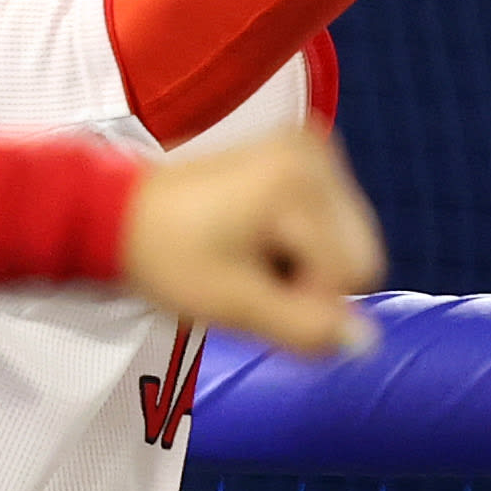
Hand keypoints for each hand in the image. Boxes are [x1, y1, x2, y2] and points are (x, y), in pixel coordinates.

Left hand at [118, 125, 385, 356]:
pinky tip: (261, 240)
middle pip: (359, 252)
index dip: (307, 299)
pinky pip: (335, 221)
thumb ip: (304, 327)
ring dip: (309, 264)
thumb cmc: (169, 256)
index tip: (255, 290)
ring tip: (253, 257)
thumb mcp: (234, 304)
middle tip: (254, 276)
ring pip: (351, 240)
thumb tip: (365, 342)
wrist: (125, 215)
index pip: (352, 272)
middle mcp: (314, 153)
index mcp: (298, 181)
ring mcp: (311, 148)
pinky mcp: (305, 155)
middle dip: (313, 279)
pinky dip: (303, 242)